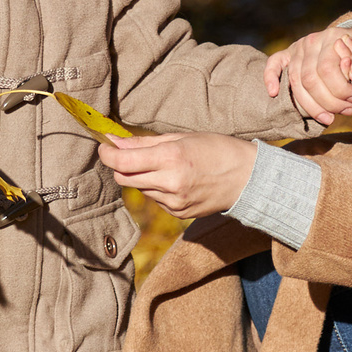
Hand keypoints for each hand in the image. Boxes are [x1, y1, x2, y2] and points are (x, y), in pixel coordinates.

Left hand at [99, 132, 259, 218]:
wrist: (248, 178)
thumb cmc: (217, 149)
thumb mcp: (182, 138)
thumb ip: (144, 142)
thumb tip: (114, 141)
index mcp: (171, 158)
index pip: (123, 162)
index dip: (107, 154)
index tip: (103, 147)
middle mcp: (170, 183)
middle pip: (124, 178)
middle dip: (120, 166)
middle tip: (127, 154)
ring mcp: (174, 202)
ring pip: (139, 189)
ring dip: (142, 177)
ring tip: (165, 165)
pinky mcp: (179, 213)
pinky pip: (155, 199)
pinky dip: (157, 188)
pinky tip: (176, 180)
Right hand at [266, 23, 351, 124]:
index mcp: (332, 37)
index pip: (327, 70)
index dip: (340, 91)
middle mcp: (311, 41)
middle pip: (310, 80)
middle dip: (328, 102)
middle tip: (347, 110)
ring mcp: (297, 48)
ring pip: (295, 82)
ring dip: (311, 105)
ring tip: (330, 117)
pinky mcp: (288, 54)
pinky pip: (273, 64)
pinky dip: (270, 78)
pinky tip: (274, 94)